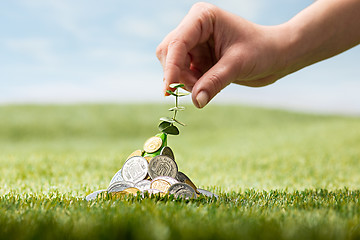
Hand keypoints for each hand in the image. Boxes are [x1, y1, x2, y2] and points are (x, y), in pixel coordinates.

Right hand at [156, 2, 289, 107]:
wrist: (276, 56)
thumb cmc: (263, 51)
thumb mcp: (238, 65)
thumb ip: (214, 82)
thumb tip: (196, 101)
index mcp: (202, 18)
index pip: (177, 42)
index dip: (171, 67)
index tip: (169, 90)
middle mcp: (194, 27)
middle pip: (169, 52)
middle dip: (177, 74)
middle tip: (195, 90)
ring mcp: (194, 43)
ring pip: (173, 65)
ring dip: (184, 81)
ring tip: (206, 87)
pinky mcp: (197, 57)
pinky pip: (183, 73)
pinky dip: (190, 84)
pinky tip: (205, 86)